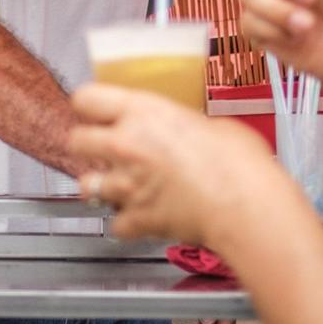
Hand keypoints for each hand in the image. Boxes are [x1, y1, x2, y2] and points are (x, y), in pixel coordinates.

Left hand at [68, 84, 269, 243]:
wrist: (247, 205)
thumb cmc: (239, 162)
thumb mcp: (211, 123)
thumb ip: (180, 123)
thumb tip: (182, 127)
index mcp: (143, 112)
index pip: (86, 99)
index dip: (88, 106)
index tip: (95, 111)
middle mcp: (125, 145)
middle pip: (76, 141)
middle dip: (88, 146)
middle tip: (105, 149)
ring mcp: (126, 184)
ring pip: (86, 185)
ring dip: (101, 187)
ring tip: (121, 187)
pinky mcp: (136, 219)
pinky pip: (116, 224)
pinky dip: (127, 224)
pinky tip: (142, 217)